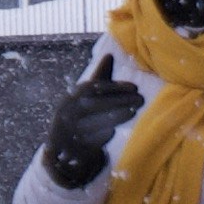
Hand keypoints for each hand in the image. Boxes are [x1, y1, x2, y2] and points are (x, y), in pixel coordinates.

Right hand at [40, 63, 147, 188]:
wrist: (62, 147)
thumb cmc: (81, 115)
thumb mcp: (86, 96)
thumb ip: (99, 77)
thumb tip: (110, 55)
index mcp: (71, 97)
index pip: (94, 88)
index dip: (114, 87)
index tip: (134, 87)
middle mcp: (67, 112)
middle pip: (94, 104)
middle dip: (118, 101)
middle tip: (141, 99)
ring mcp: (69, 131)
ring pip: (93, 122)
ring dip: (114, 117)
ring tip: (133, 112)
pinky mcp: (73, 148)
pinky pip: (88, 141)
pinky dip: (101, 135)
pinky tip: (114, 130)